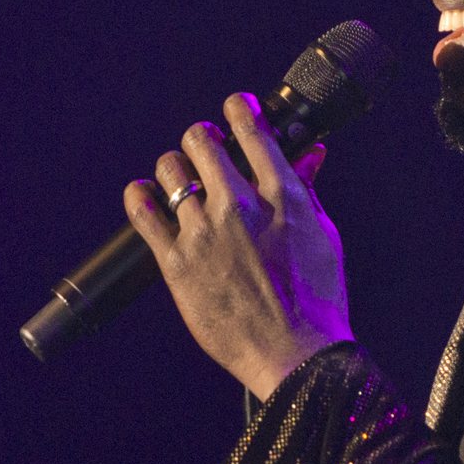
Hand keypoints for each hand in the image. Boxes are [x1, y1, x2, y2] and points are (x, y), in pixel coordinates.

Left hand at [122, 93, 352, 400]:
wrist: (297, 355)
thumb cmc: (317, 300)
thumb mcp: (323, 236)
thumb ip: (307, 190)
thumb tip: (310, 154)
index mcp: (280, 195)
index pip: (250, 127)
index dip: (238, 109)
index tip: (233, 110)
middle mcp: (238, 206)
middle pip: (200, 139)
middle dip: (201, 139)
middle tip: (204, 151)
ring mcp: (204, 234)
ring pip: (169, 169)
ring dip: (174, 168)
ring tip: (180, 182)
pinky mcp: (176, 263)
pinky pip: (142, 212)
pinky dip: (140, 196)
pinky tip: (145, 196)